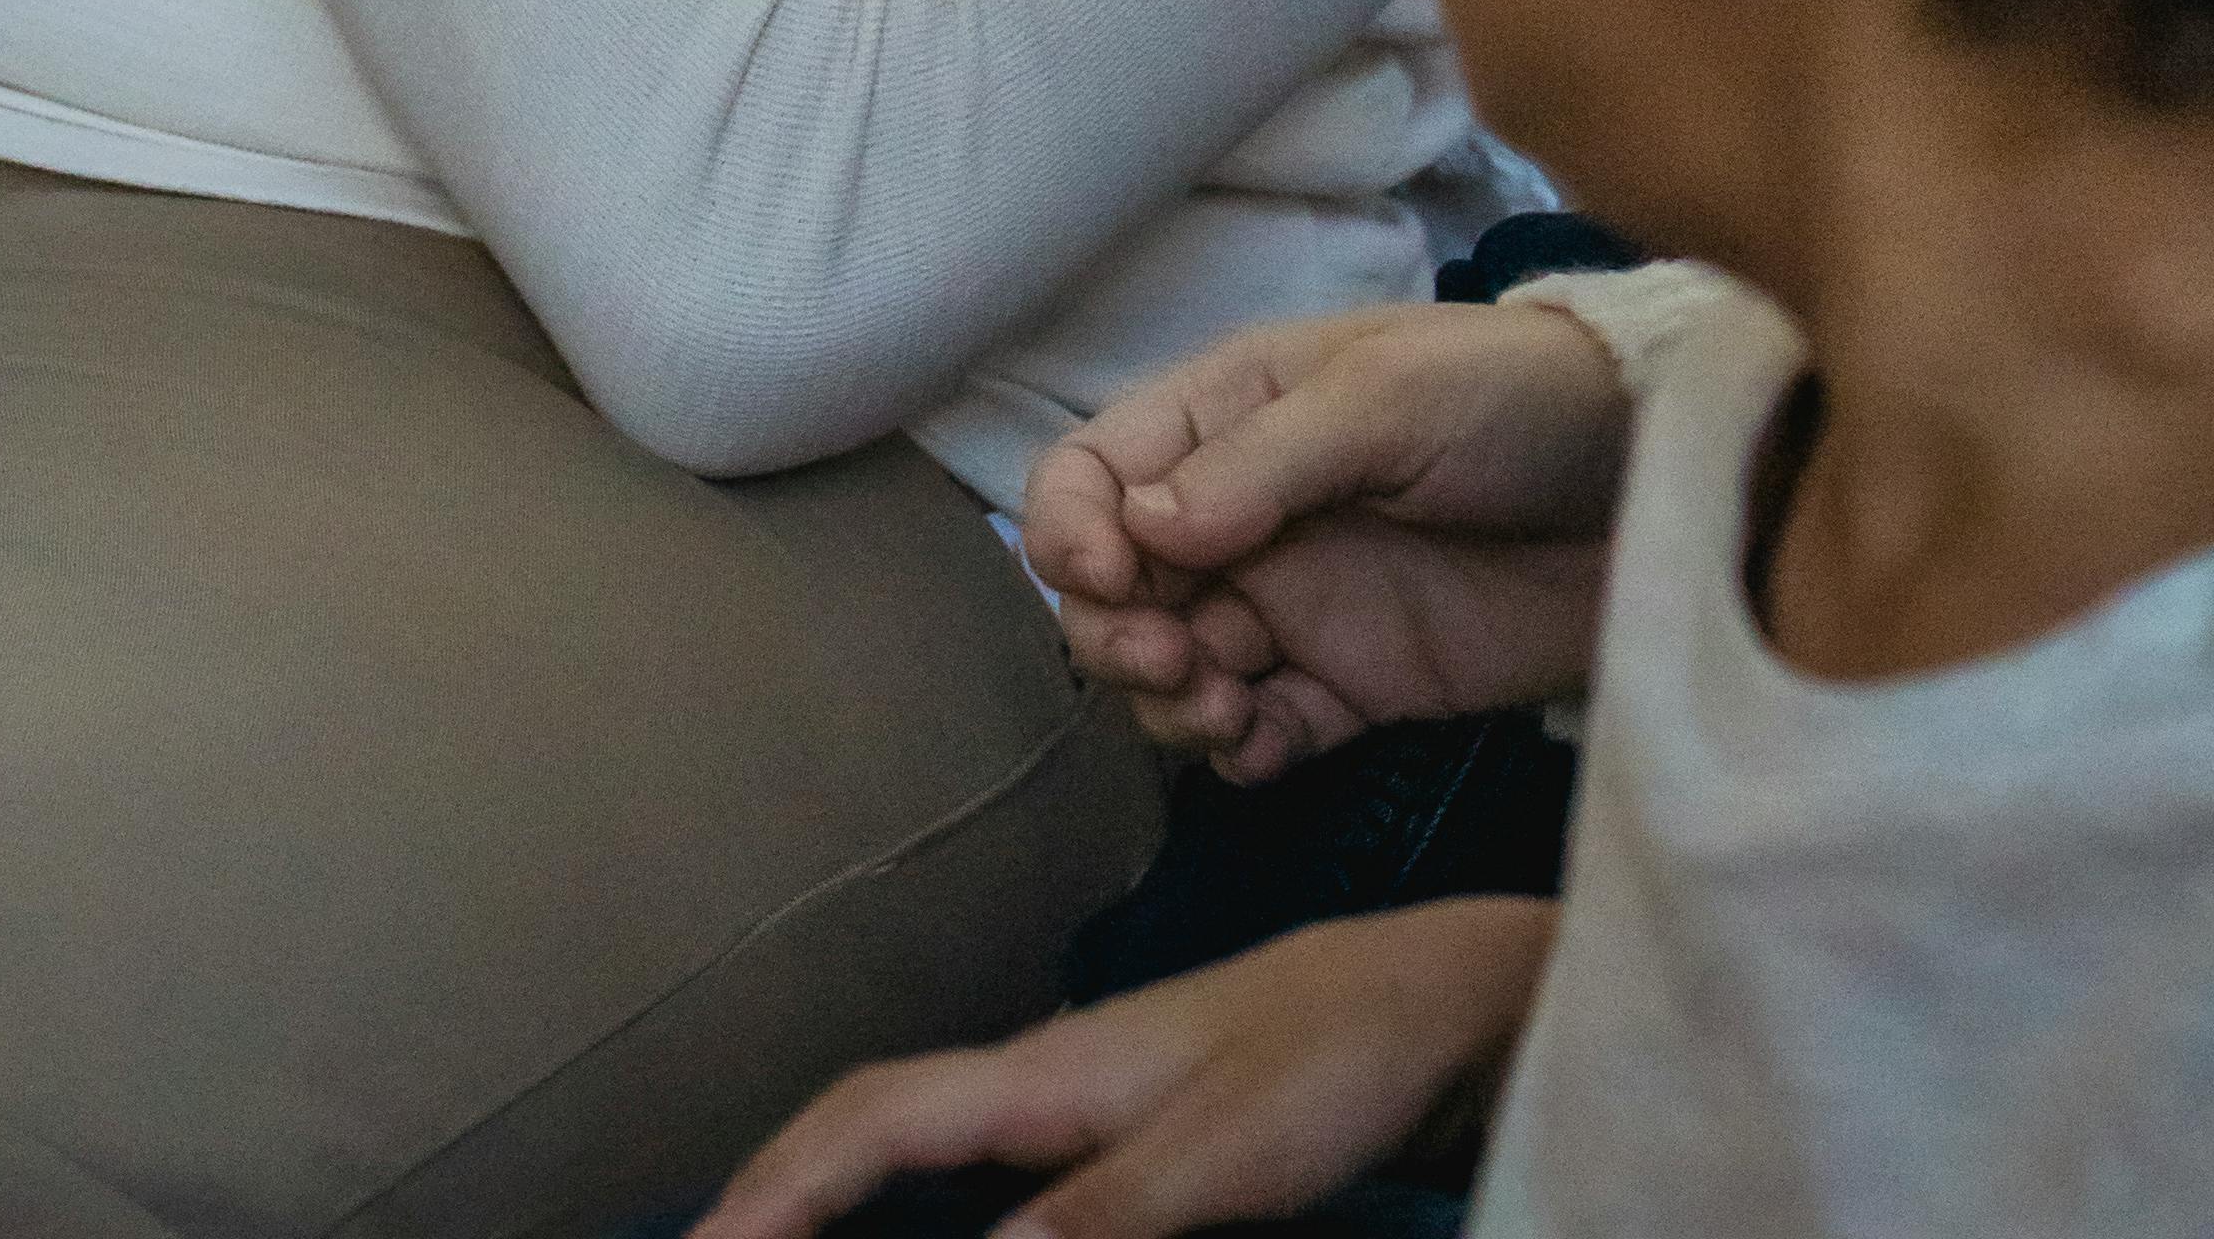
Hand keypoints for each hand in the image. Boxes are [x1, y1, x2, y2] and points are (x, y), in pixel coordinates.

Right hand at [691, 900, 1553, 1238]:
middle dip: (779, 1192)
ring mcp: (1082, 1100)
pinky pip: (983, 1169)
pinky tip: (922, 1236)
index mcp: (1051, 1070)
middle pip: (873, 1124)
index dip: (779, 1187)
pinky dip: (920, 1205)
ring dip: (840, 1198)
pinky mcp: (1123, 1132)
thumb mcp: (1230, 1148)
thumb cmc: (1341, 1056)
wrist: (1434, 999)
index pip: (874, 1117)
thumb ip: (1107, 1218)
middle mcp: (1046, 1078)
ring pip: (920, 1144)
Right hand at [1024, 300, 1630, 780]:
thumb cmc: (1515, 403)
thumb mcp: (1388, 401)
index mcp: (1233, 412)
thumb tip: (1141, 530)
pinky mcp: (1352, 685)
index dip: (1074, 528)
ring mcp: (1297, 603)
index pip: (1097, 470)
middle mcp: (1244, 512)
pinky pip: (1257, 735)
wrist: (1652, 490)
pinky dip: (1239, 752)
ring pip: (1173, 671)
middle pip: (1116, 588)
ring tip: (1235, 707)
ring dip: (1173, 702)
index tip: (1116, 580)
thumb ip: (1263, 464)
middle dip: (1117, 634)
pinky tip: (1269, 744)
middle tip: (1181, 661)